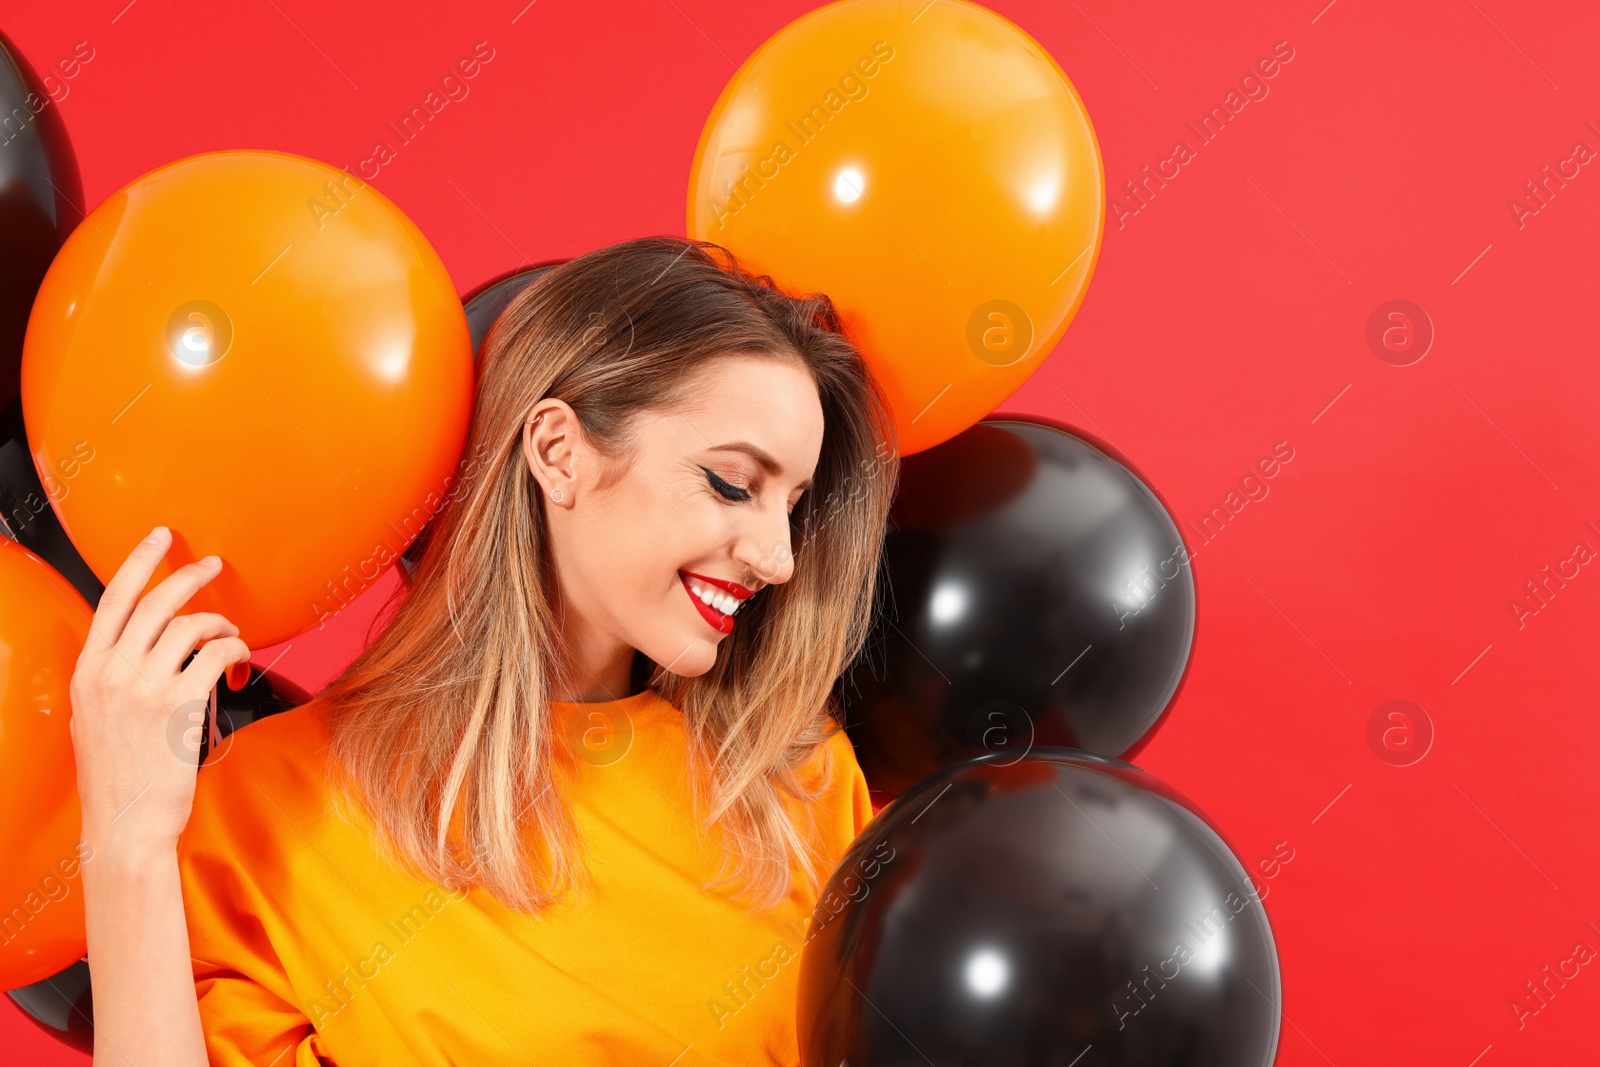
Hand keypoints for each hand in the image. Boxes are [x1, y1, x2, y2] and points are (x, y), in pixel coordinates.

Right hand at [70, 526, 251, 860]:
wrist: (125, 824)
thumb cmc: (117, 778)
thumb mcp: (92, 720)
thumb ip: (109, 682)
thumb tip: (135, 654)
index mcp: (87, 672)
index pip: (112, 600)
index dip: (138, 561)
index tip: (160, 537)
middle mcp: (110, 673)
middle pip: (156, 601)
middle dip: (189, 575)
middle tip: (214, 564)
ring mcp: (143, 687)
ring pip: (191, 624)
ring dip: (220, 623)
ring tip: (231, 636)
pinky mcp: (178, 703)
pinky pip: (216, 653)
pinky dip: (235, 650)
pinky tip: (240, 663)